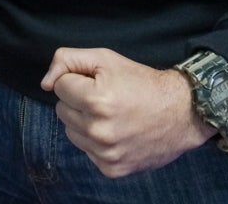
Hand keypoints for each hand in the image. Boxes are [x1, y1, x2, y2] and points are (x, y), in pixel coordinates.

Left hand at [40, 47, 214, 177]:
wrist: (181, 113)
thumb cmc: (141, 82)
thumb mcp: (105, 58)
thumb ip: (67, 60)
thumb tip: (45, 84)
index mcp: (96, 100)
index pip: (59, 87)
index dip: (77, 80)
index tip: (97, 82)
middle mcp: (99, 130)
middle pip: (61, 110)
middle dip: (78, 101)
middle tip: (105, 98)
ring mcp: (106, 153)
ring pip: (71, 132)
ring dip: (84, 122)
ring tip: (110, 115)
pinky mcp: (112, 169)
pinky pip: (86, 151)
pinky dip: (96, 141)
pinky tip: (116, 132)